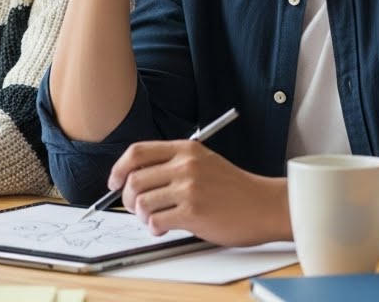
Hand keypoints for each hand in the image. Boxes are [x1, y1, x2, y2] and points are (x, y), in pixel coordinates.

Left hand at [109, 140, 288, 246]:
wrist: (265, 205)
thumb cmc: (235, 188)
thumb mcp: (203, 162)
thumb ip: (173, 164)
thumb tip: (134, 178)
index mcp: (185, 149)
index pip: (137, 152)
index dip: (118, 169)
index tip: (113, 182)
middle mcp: (185, 165)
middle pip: (134, 179)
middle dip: (127, 198)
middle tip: (135, 208)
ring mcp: (189, 188)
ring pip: (141, 202)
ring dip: (141, 216)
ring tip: (154, 220)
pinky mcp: (193, 212)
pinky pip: (155, 221)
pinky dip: (153, 228)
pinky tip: (164, 228)